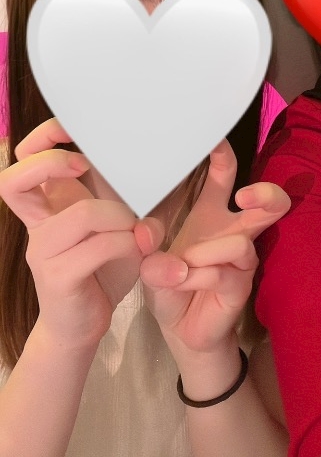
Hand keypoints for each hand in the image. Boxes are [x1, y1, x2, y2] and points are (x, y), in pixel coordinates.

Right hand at [0, 118, 161, 350]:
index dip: (41, 138)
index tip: (69, 128)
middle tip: (83, 166)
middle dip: (52, 161)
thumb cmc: (102, 270)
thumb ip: (134, 196)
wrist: (85, 327)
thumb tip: (170, 161)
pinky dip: (126, 244)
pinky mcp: (58, 277)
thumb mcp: (120, 224)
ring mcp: (44, 251)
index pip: (25, 159)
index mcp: (49, 204)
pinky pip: (98, 248)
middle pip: (15, 181)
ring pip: (81, 215)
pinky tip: (139, 249)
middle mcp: (39, 223)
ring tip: (136, 228)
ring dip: (119, 216)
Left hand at [139, 139, 290, 353]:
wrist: (179, 328)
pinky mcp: (241, 285)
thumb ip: (148, 239)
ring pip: (238, 244)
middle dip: (266, 195)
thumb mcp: (149, 255)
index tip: (214, 137)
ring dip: (204, 254)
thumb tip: (145, 233)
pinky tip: (180, 280)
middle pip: (270, 203)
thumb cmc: (169, 282)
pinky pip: (223, 274)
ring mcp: (242, 259)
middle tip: (246, 197)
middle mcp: (233, 231)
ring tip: (180, 264)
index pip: (225, 175)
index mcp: (211, 213)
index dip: (222, 154)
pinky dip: (196, 277)